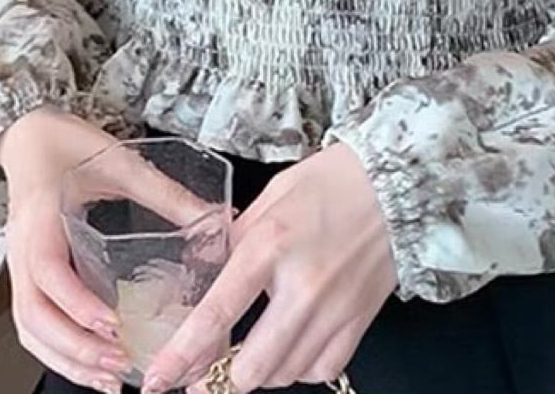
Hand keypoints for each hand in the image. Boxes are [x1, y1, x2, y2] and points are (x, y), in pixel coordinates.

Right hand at [0, 108, 218, 393]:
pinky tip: (91, 361)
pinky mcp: (26, 272)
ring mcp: (19, 263)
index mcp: (41, 216)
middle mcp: (22, 247)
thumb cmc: (66, 142)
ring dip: (66, 357)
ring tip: (110, 377)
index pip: (48, 272)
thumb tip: (215, 220)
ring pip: (29, 328)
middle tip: (121, 362)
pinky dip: (57, 348)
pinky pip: (32, 321)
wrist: (28, 133)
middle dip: (76, 347)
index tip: (113, 324)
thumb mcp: (120, 161)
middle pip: (34, 315)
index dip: (79, 304)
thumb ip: (164, 191)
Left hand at [141, 143, 397, 393]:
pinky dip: (300, 369)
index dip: (183, 355)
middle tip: (205, 376)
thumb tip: (205, 275)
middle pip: (252, 367)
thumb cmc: (331, 180)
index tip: (158, 380)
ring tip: (251, 353)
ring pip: (285, 374)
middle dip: (220, 379)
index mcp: (270, 245)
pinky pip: (322, 369)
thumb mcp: (271, 196)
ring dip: (260, 372)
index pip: (217, 314)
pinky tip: (293, 348)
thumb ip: (237, 238)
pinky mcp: (360, 319)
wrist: (396, 180)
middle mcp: (302, 284)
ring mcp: (335, 308)